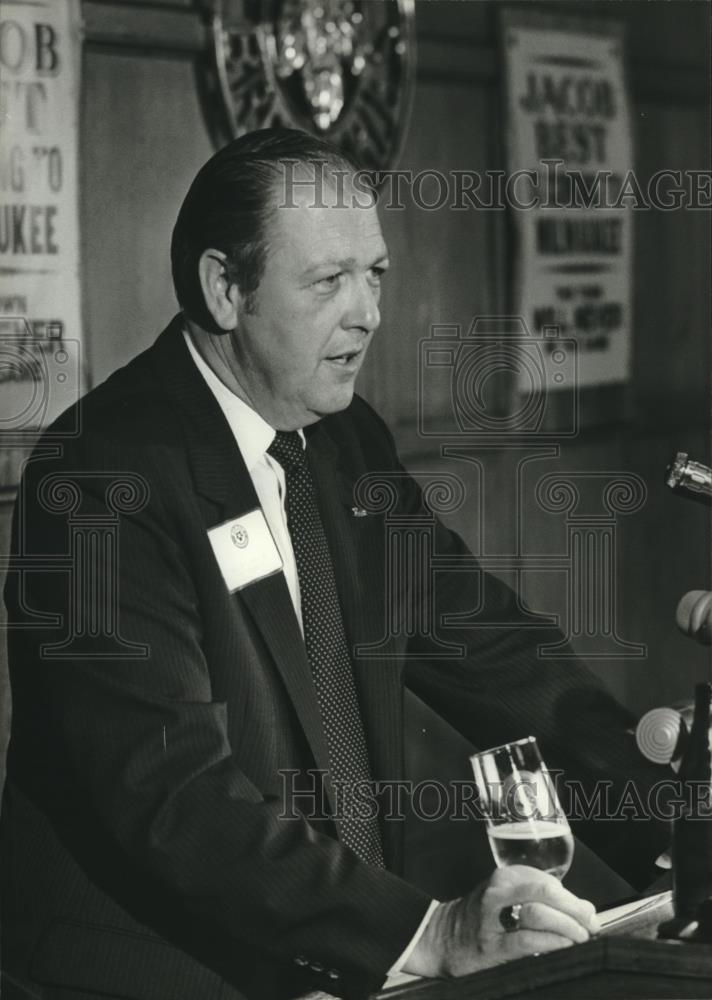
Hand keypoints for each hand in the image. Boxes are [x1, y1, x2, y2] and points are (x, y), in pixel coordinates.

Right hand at [404, 865, 599, 977]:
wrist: (445, 937)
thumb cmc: (484, 917)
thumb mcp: (511, 898)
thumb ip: (546, 901)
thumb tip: (586, 909)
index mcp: (506, 877)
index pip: (549, 882)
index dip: (574, 898)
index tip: (589, 913)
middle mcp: (498, 891)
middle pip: (546, 892)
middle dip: (575, 910)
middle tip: (591, 925)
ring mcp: (493, 918)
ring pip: (538, 914)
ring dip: (567, 927)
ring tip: (580, 938)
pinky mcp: (492, 946)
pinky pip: (527, 941)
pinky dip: (551, 943)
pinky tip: (563, 947)